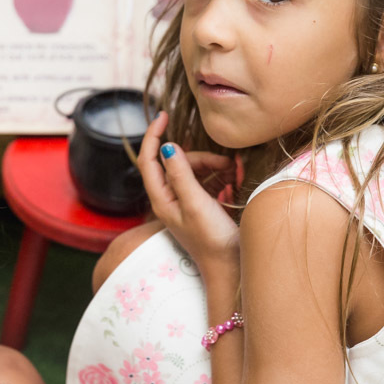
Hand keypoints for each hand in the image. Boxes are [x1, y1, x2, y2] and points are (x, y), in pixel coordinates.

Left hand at [138, 111, 239, 269]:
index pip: (148, 160)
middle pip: (177, 162)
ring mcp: (186, 202)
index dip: (153, 135)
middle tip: (226, 165)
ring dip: (215, 167)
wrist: (231, 269)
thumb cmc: (212, 240)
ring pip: (195, 170)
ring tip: (235, 174)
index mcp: (161, 198)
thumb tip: (166, 146)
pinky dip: (220, 176)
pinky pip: (207, 180)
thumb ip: (181, 174)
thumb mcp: (196, 203)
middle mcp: (170, 198)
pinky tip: (234, 181)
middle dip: (201, 158)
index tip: (164, 115)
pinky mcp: (202, 205)